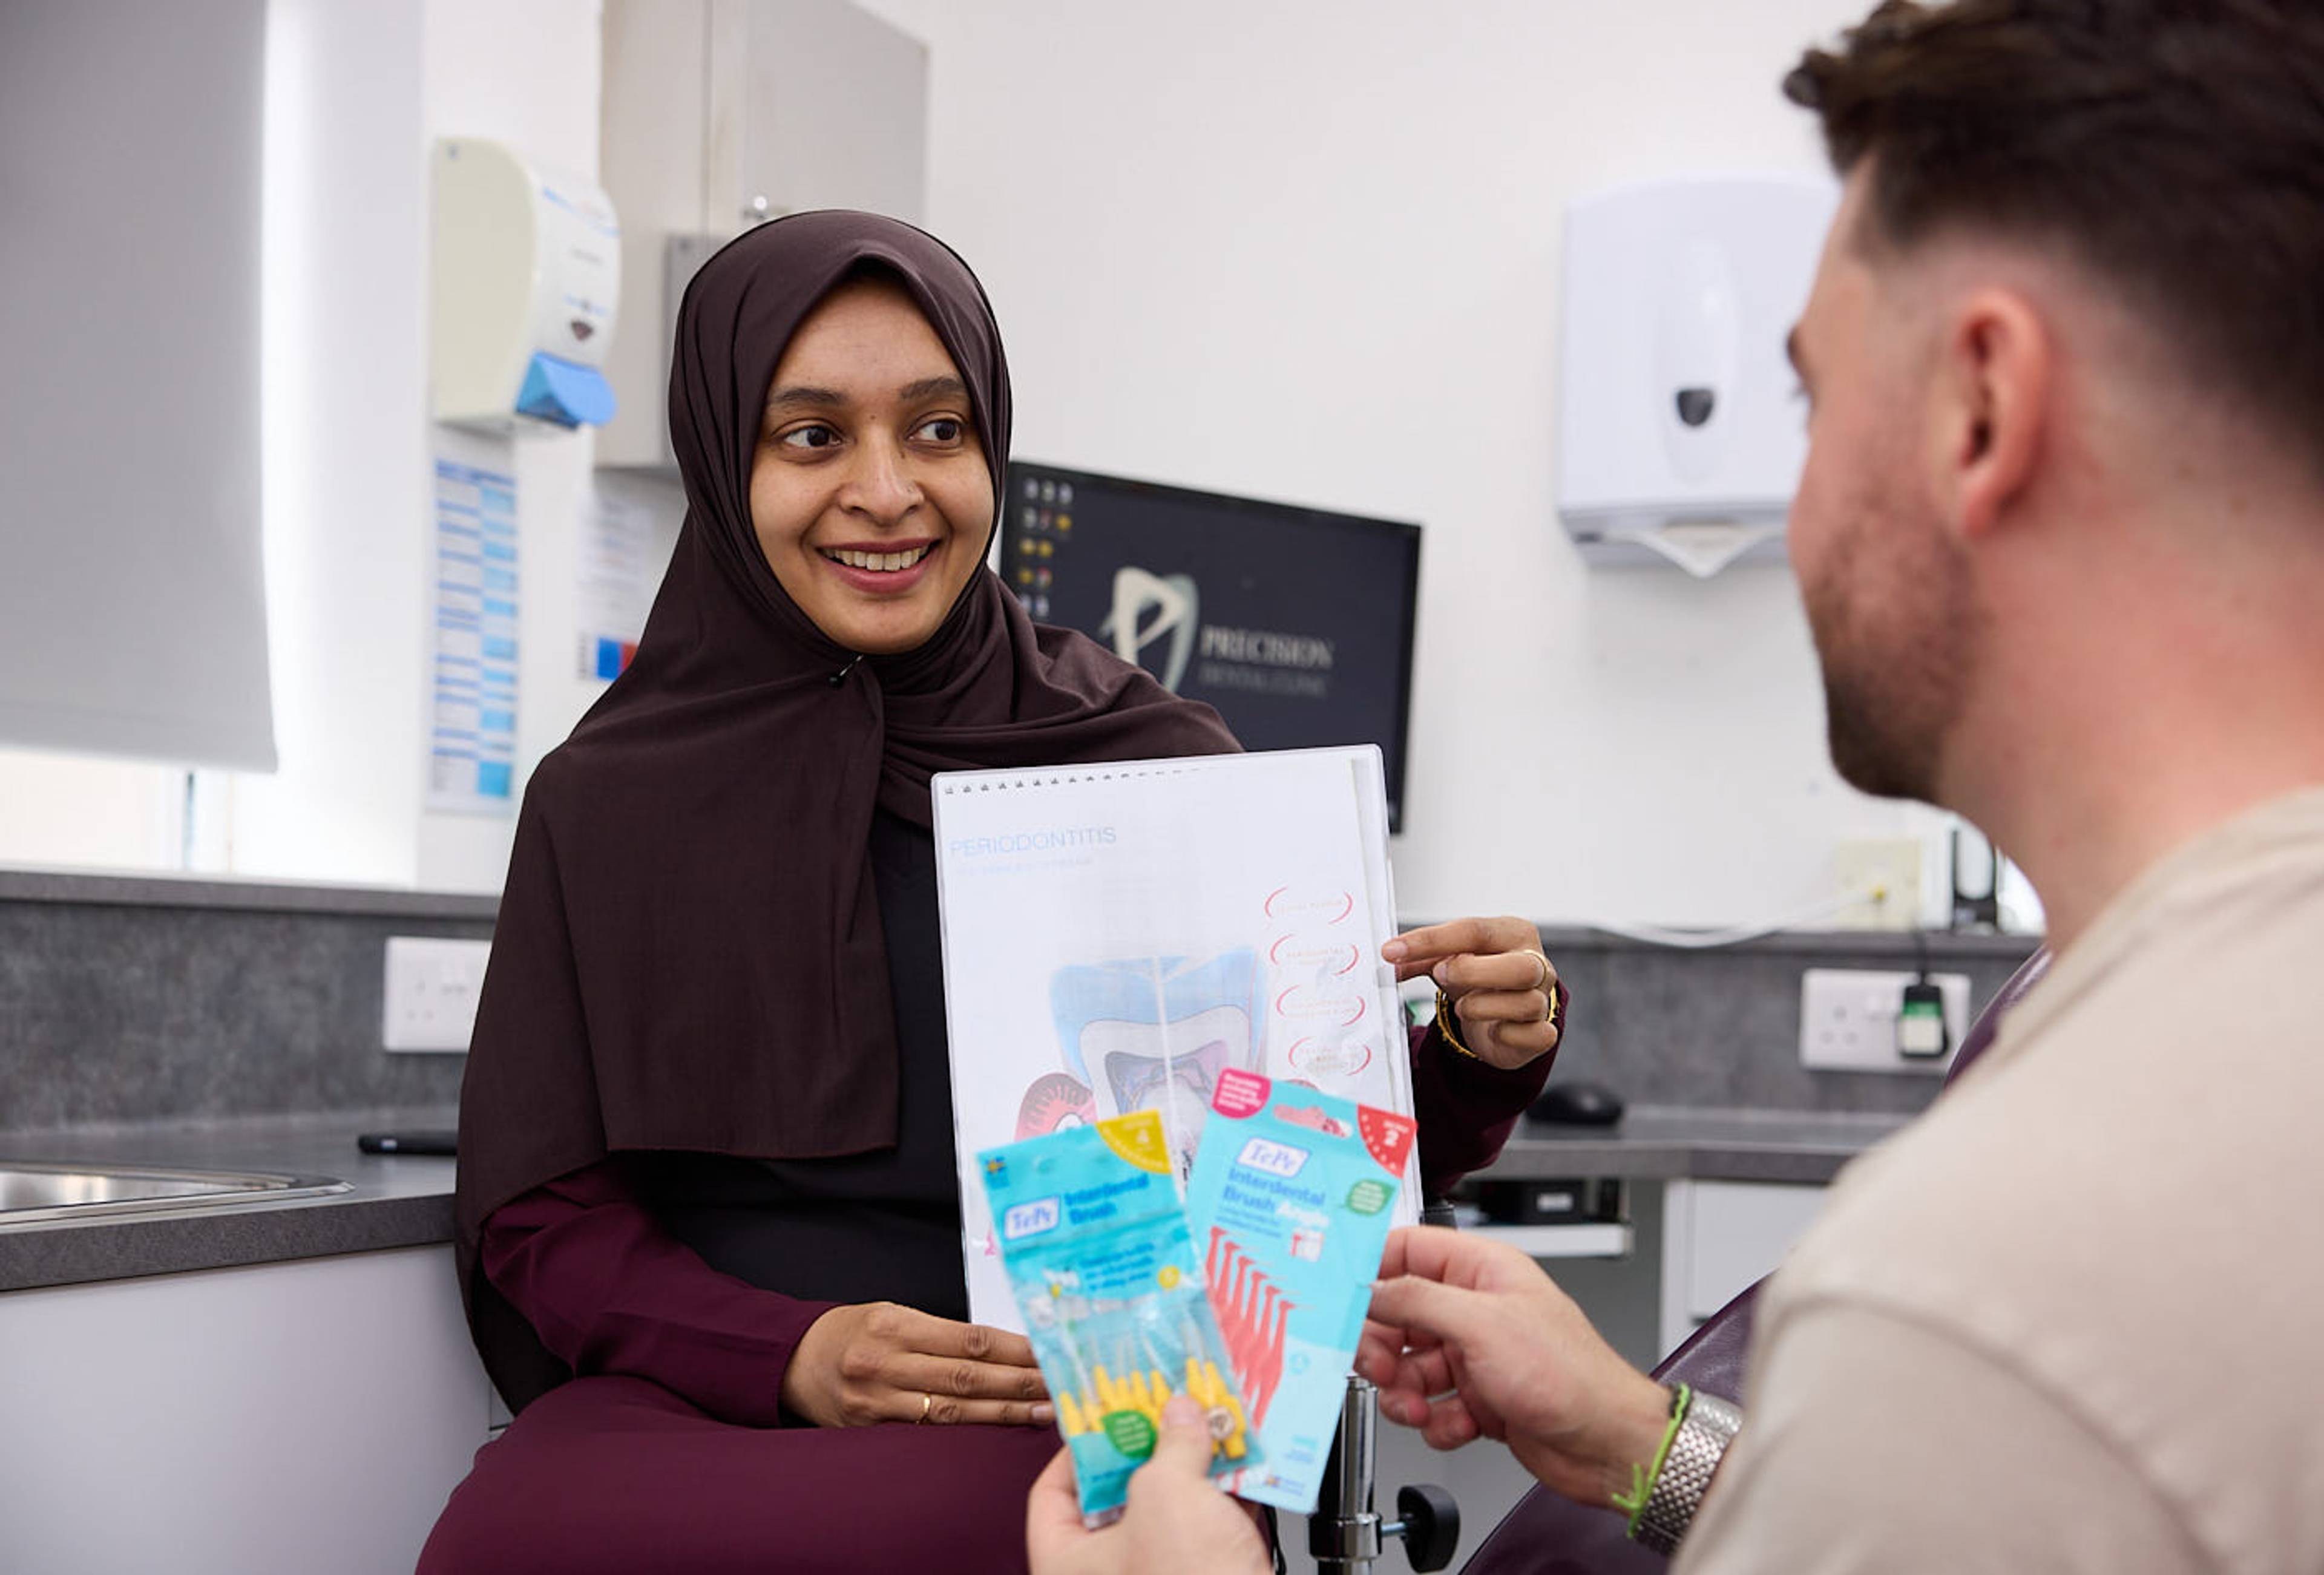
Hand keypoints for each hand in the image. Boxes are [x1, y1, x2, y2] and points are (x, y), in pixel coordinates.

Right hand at [780, 1301, 1053, 1427]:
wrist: (794, 1361)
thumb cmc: (853, 1331)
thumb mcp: (891, 1313)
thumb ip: (939, 1330)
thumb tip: (1000, 1345)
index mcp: (895, 1324)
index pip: (968, 1339)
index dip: (1013, 1349)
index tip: (1047, 1353)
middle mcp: (886, 1362)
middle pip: (967, 1377)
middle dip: (1018, 1382)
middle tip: (1058, 1385)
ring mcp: (878, 1401)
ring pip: (953, 1411)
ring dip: (1003, 1413)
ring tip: (1042, 1412)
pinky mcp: (872, 1430)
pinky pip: (927, 1432)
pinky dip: (967, 1433)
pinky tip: (997, 1431)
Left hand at [1026, 1395, 1269, 1574]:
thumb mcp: (1169, 1493)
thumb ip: (1170, 1444)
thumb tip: (1179, 1415)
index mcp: (1067, 1565)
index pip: (1051, 1495)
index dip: (1078, 1449)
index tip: (1105, 1417)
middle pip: (1116, 1496)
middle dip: (1148, 1450)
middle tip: (1163, 1414)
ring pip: (1166, 1510)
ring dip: (1191, 1467)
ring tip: (1207, 1428)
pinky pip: (1204, 1529)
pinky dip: (1221, 1497)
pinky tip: (1240, 1465)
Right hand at [1357, 1227, 1669, 1507]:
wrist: (1606, 1444)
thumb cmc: (1569, 1374)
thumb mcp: (1481, 1325)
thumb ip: (1417, 1300)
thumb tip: (1370, 1288)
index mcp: (1480, 1271)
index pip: (1406, 1252)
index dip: (1370, 1273)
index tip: (1341, 1298)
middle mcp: (1475, 1309)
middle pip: (1399, 1316)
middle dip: (1383, 1347)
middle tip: (1380, 1368)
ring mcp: (1476, 1355)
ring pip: (1409, 1367)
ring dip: (1406, 1393)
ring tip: (1419, 1407)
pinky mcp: (1478, 1398)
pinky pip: (1431, 1406)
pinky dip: (1435, 1421)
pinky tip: (1456, 1425)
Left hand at [1384, 917, 1561, 1068]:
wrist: (1502, 1014)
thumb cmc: (1479, 978)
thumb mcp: (1448, 959)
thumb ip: (1419, 957)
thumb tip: (1391, 959)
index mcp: (1513, 933)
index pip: (1474, 931)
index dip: (1430, 940)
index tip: (1393, 951)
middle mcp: (1536, 963)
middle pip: (1518, 967)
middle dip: (1472, 972)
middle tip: (1441, 975)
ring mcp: (1544, 999)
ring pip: (1525, 1004)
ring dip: (1481, 1006)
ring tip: (1464, 1007)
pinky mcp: (1544, 1033)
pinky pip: (1534, 1035)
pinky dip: (1506, 1034)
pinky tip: (1492, 1029)